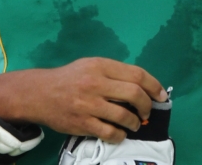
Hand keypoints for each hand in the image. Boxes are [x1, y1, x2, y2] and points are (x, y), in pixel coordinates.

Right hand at [0, 57, 166, 143]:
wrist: (39, 93)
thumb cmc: (70, 78)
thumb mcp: (91, 66)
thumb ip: (114, 73)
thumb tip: (142, 86)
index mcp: (100, 66)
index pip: (136, 74)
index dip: (154, 85)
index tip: (161, 95)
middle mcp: (95, 83)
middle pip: (134, 94)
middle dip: (147, 106)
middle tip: (148, 111)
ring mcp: (88, 105)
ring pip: (124, 116)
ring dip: (135, 122)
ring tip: (135, 123)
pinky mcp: (82, 123)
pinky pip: (110, 133)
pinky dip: (120, 135)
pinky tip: (120, 133)